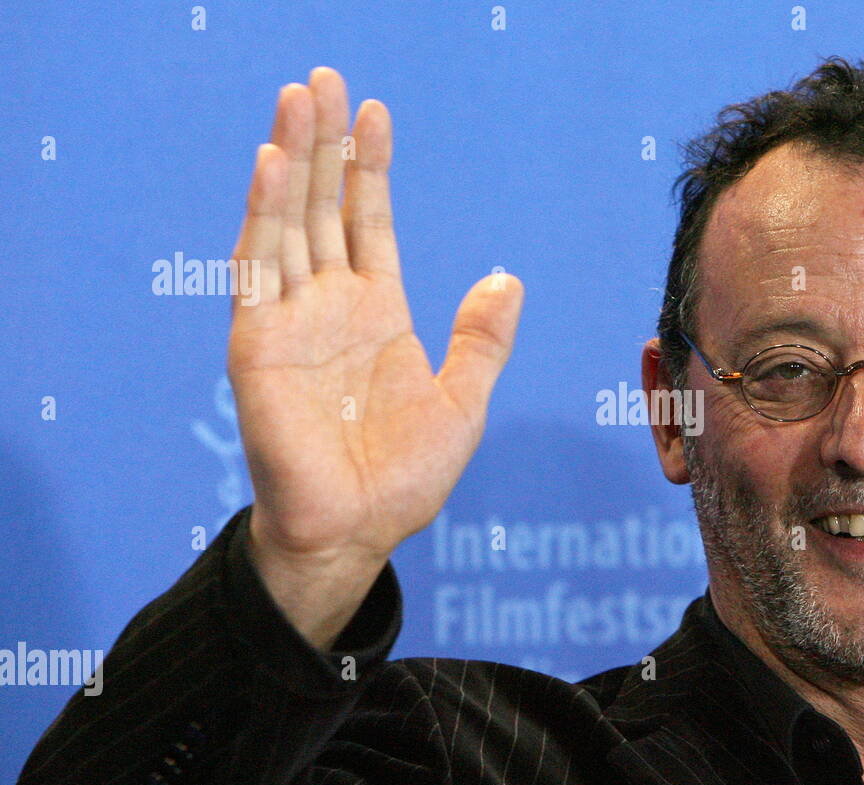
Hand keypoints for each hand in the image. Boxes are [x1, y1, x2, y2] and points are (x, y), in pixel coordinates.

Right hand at [228, 68, 522, 647]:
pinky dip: (265, 216)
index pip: (369, 223)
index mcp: (376, 313)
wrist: (357, 531)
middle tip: (326, 78)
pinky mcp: (258, 344)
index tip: (377, 113)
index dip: (371, 170)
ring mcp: (289, 320)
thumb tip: (508, 279)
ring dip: (294, 160)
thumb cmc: (405, 478)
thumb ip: (481, 342)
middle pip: (325, 207)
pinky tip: (274, 165)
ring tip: (300, 99)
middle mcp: (328, 306)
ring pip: (289, 222)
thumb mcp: (463, 402)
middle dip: (327, 143)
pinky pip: (259, 270)